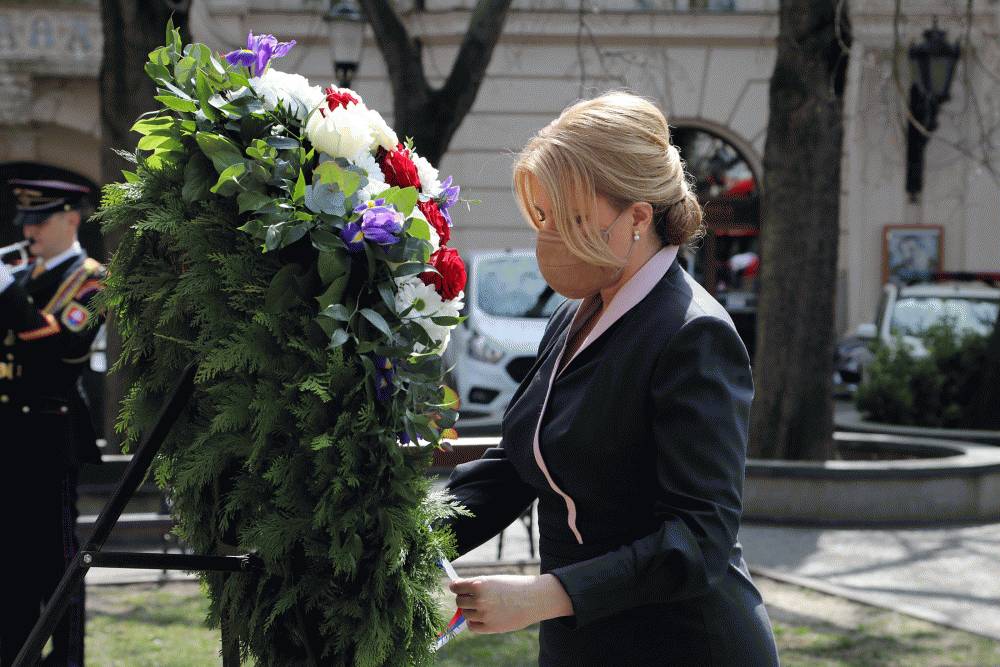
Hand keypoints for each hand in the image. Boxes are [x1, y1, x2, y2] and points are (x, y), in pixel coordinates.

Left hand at [448, 573, 573, 633]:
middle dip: (463, 599)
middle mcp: (479, 599)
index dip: (455, 587)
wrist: (533, 599)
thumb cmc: (513, 586)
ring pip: (465, 614)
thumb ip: (475, 585)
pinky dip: (473, 622)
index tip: (456, 587)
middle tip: (471, 597)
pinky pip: (472, 626)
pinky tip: (481, 617)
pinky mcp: (490, 627)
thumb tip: (456, 588)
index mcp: (480, 584)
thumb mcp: (493, 580)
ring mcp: (484, 614)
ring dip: (469, 610)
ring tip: (481, 606)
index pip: (456, 587)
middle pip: (459, 601)